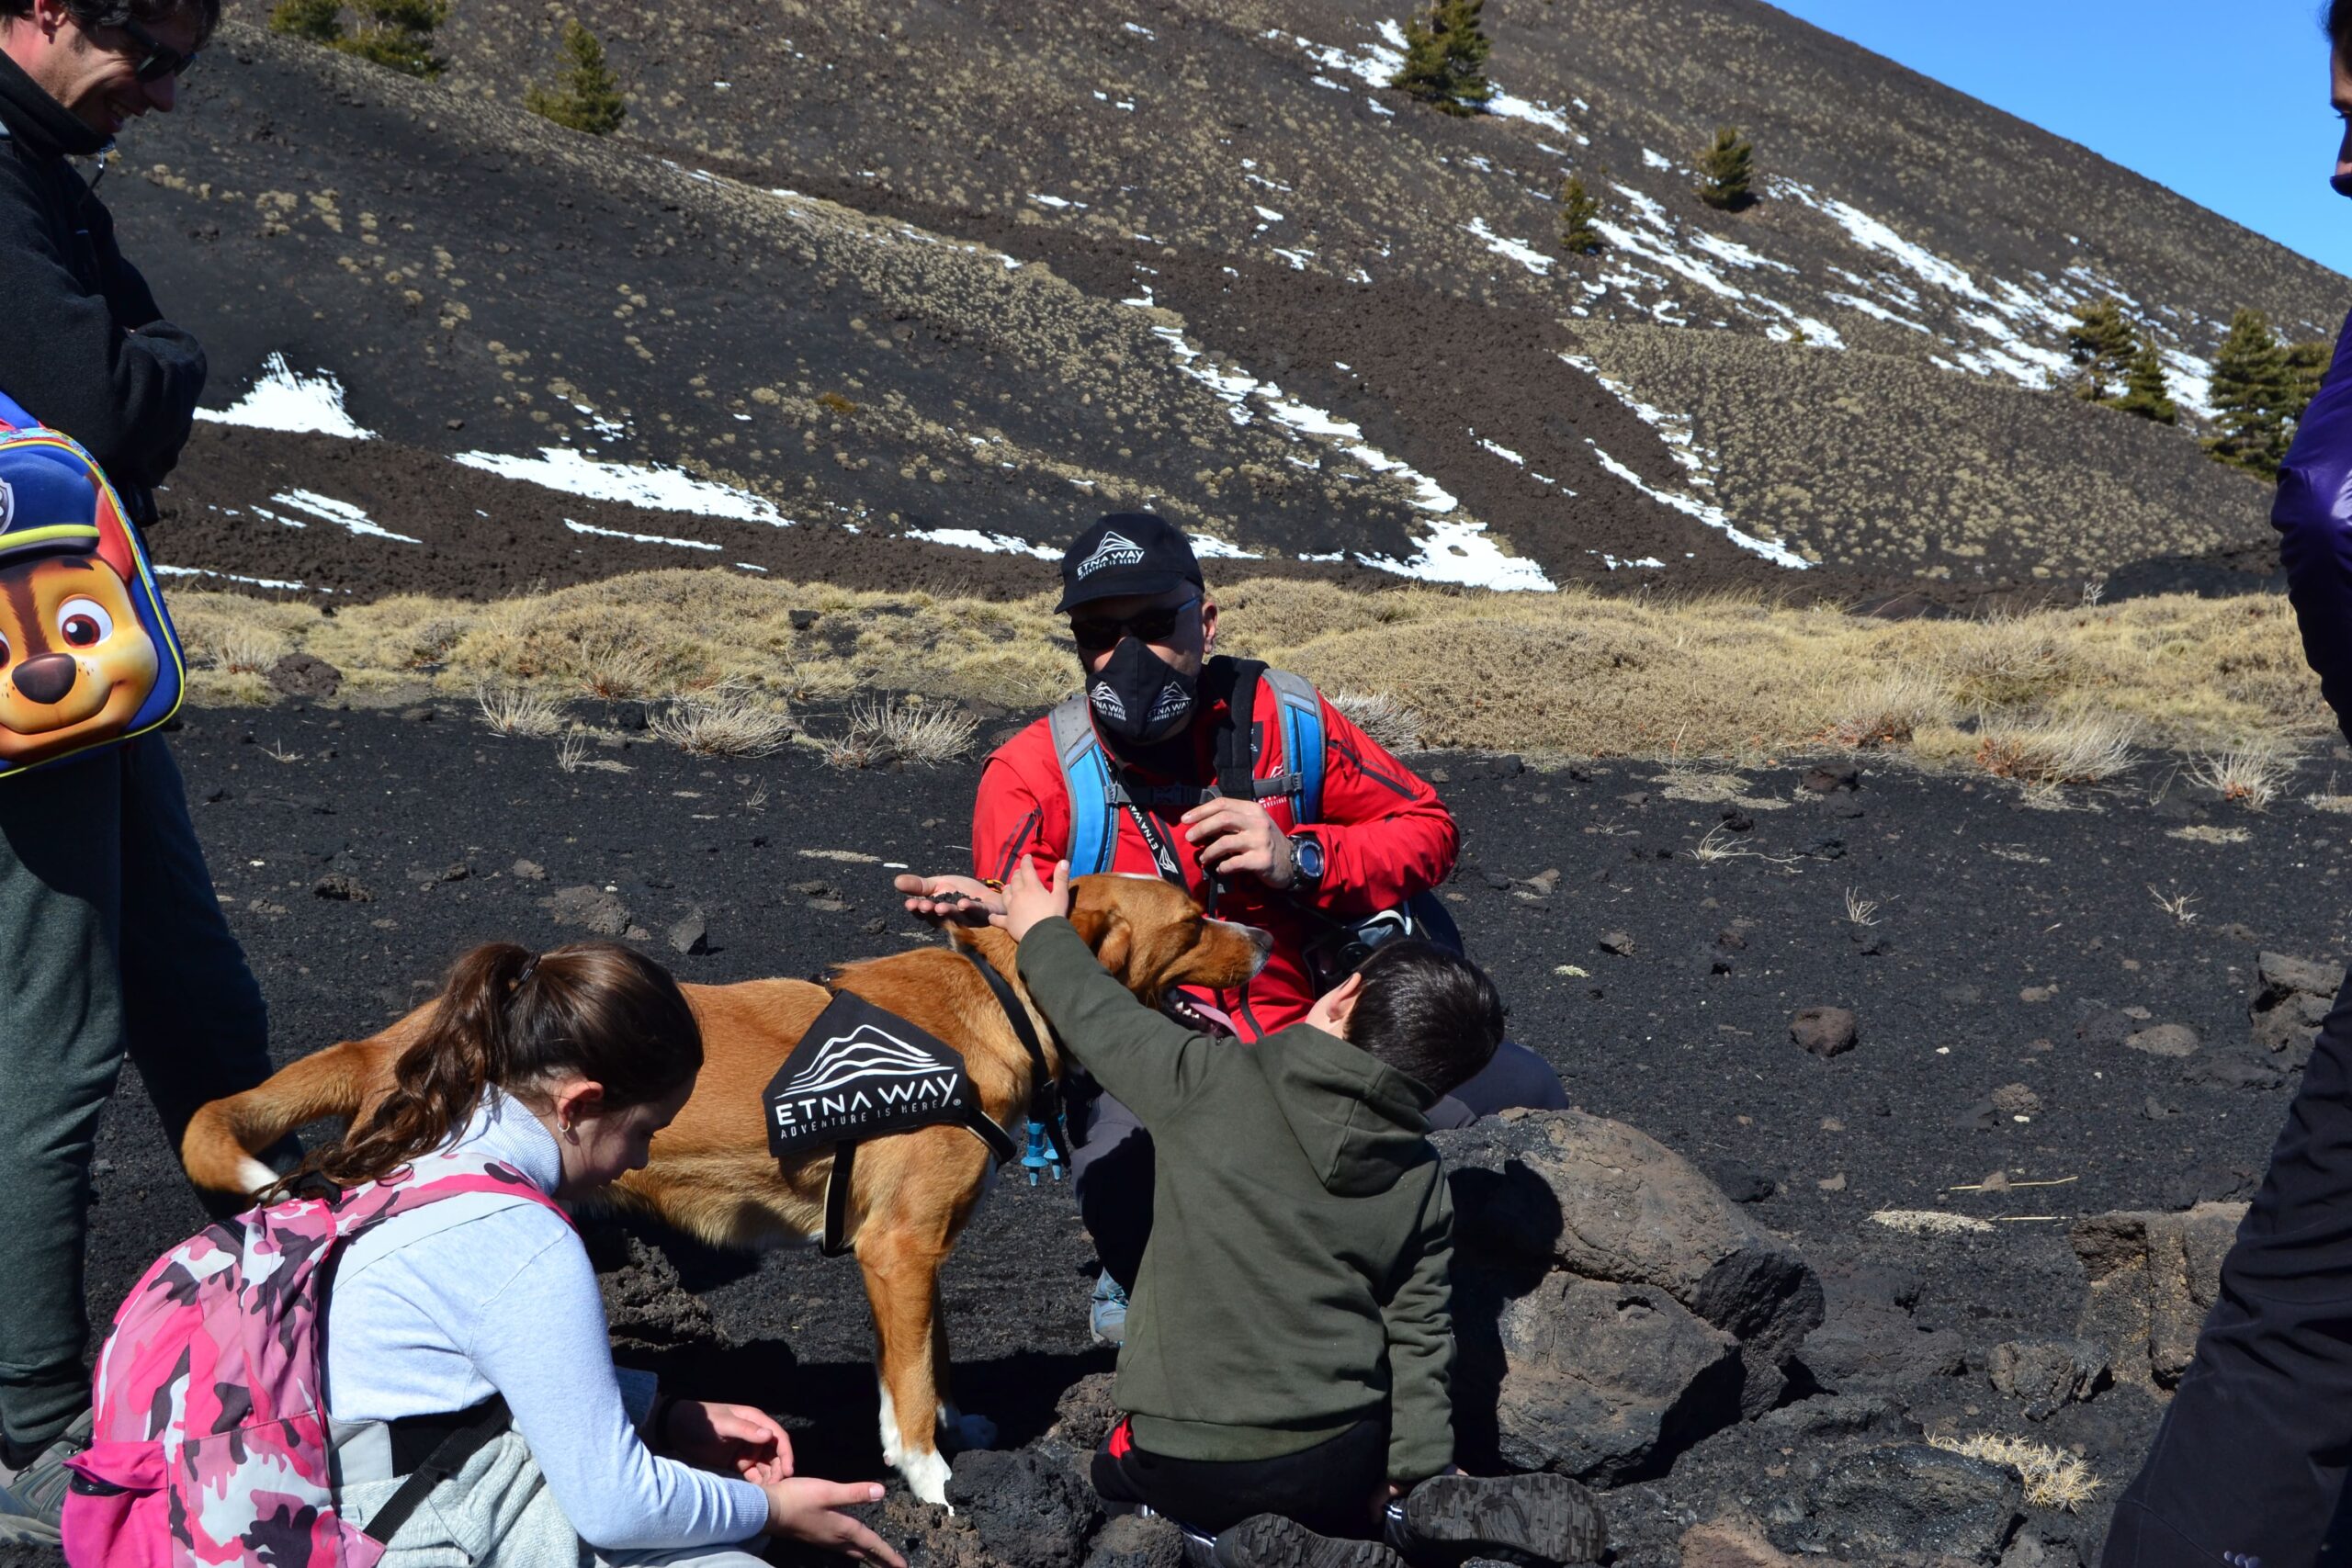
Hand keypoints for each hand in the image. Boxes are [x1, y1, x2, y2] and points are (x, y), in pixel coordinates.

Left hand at [663, 1400, 793, 1483]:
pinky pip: (752, 1474)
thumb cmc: (700, 1421)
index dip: (786, 1453)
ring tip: (768, 1492)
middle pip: (775, 1454)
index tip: (788, 1471)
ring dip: (770, 1477)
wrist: (674, 1428)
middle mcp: (754, 1435)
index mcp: (755, 1421)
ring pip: (766, 1465)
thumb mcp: (722, 1424)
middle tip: (776, 1486)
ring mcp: (746, 1450)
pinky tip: (758, 1493)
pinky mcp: (736, 1463)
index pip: (778, 1436)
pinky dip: (758, 1483)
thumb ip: (745, 1429)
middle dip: (779, 1469)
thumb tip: (769, 1435)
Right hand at [760, 1477, 905, 1565]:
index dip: (887, 1553)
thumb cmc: (799, 1499)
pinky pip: (841, 1548)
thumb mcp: (828, 1492)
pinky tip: (849, 1546)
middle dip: (880, 1560)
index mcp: (843, 1529)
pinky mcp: (815, 1536)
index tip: (902, 1566)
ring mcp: (824, 1539)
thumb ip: (854, 1493)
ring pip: (852, 1551)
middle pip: (863, 1552)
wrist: (768, 1511)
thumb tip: (881, 1492)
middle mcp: (835, 1538)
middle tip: (894, 1567)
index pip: (871, 1543)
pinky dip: (852, 1549)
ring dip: (866, 1556)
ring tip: (877, 1560)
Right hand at [893, 872, 1002, 925]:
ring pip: (956, 916)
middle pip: (938, 917)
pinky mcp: (985, 914)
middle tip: (923, 906)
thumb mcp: (938, 884)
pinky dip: (971, 908)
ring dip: (948, 912)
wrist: (991, 896)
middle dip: (930, 911)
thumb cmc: (963, 892)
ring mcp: (968, 918)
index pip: (924, 913)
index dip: (916, 910)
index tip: (909, 904)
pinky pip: (977, 912)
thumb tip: (896, 881)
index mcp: (937, 912)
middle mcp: (951, 918)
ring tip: (940, 906)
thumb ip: (919, 885)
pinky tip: (963, 903)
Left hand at [989, 857, 1070, 941]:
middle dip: (1017, 874)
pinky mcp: (1008, 922)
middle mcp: (1019, 895)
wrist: (1044, 936)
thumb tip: (1063, 861)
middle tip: (1020, 873)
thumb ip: (1061, 878)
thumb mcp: (1061, 895)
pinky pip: (998, 919)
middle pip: (1015, 880)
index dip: (1026, 861)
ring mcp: (1011, 908)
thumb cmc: (1053, 915)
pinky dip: (994, 917)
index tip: (1027, 857)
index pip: (1027, 869)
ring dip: (1007, 889)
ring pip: (1005, 894)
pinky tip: (991, 917)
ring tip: (1008, 888)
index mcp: (1032, 887)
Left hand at [1180, 797, 1294, 888]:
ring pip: (1225, 842)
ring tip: (1203, 858)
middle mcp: (1257, 822)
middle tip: (1189, 838)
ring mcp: (1260, 841)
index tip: (1185, 819)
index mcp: (1253, 810)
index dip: (1201, 810)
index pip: (1223, 803)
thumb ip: (1232, 822)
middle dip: (1201, 828)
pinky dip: (1222, 867)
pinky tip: (1220, 869)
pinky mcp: (1261, 860)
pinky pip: (1233, 863)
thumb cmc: (1266, 842)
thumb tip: (1201, 824)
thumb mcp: (1253, 825)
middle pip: (1222, 819)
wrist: (1293, 862)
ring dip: (1209, 851)